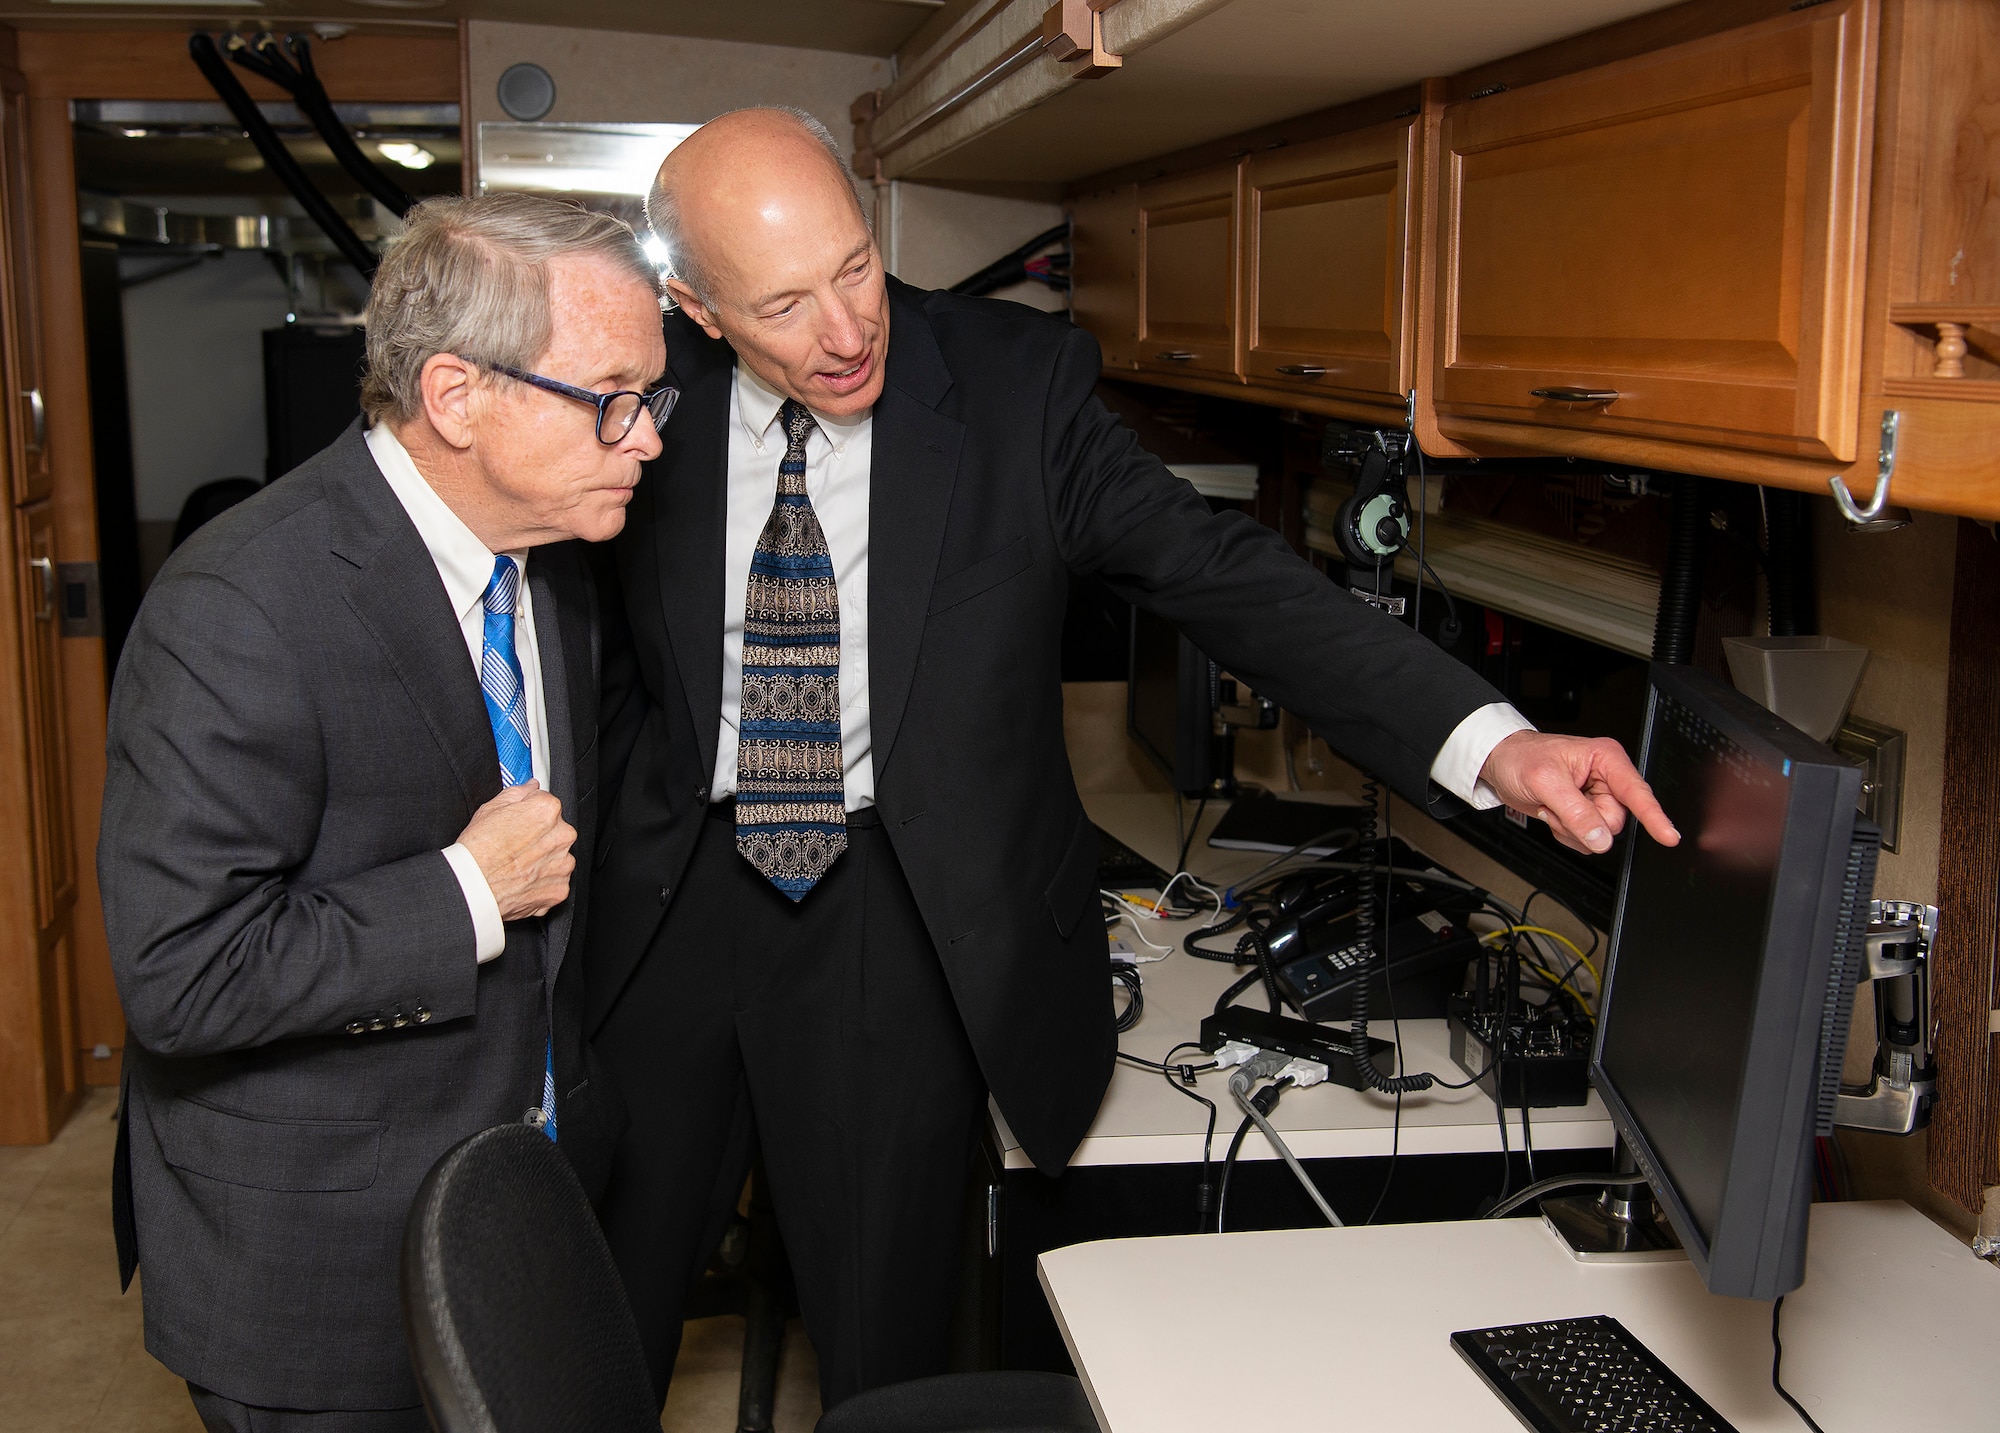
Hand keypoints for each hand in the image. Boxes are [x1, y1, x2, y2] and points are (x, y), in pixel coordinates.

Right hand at [457, 781, 575, 919]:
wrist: (474, 887)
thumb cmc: (478, 850)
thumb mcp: (490, 808)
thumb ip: (517, 793)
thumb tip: (529, 787)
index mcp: (548, 811)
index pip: (547, 804)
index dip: (530, 814)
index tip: (521, 823)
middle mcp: (562, 835)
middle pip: (556, 831)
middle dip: (540, 837)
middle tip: (516, 846)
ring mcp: (563, 864)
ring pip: (558, 857)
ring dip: (543, 860)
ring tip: (518, 865)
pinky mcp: (560, 888)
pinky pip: (555, 881)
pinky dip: (542, 882)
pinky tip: (523, 880)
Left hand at [1477, 731, 1680, 854]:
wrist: (1500, 763)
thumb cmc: (1521, 758)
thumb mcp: (1545, 782)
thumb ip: (1576, 811)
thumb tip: (1602, 838)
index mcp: (1606, 759)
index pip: (1637, 793)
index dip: (1654, 816)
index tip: (1669, 837)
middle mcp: (1606, 779)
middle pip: (1614, 821)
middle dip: (1583, 822)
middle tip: (1557, 806)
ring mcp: (1596, 798)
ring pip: (1601, 834)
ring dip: (1571, 829)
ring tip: (1552, 807)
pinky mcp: (1584, 814)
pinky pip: (1586, 839)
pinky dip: (1566, 833)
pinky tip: (1552, 814)